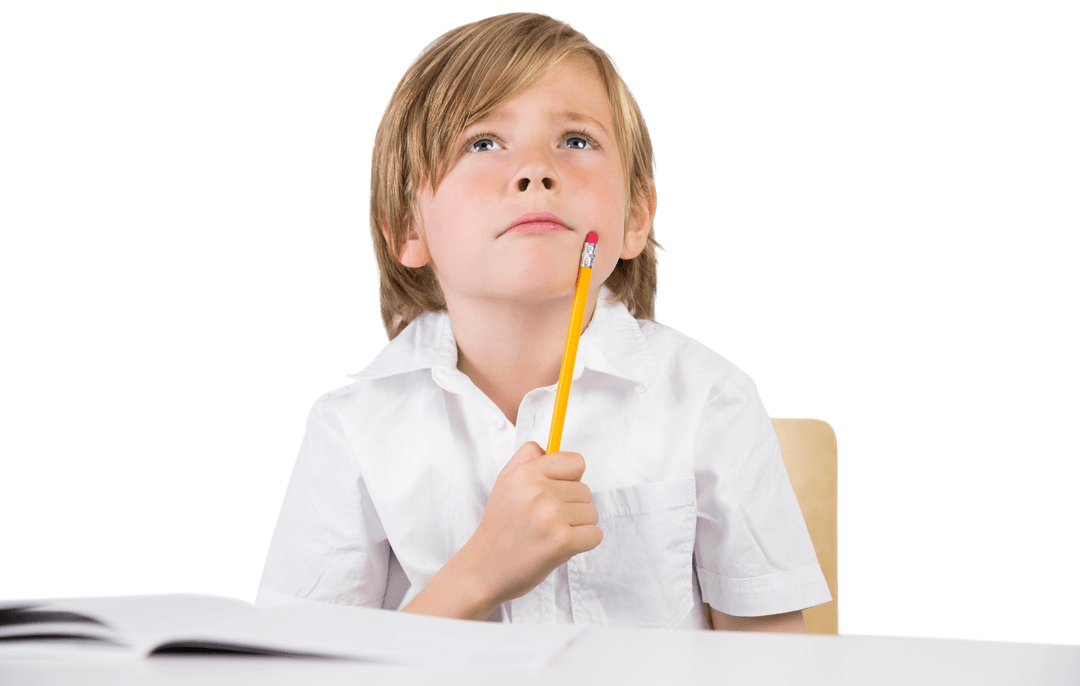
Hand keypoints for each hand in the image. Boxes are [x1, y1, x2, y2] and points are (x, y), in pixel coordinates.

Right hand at [462, 441, 601, 606]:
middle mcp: (538, 491)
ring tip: (548, 536)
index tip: (555, 494)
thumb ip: (525, 460)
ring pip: (591, 514)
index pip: (576, 462)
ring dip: (577, 527)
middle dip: (571, 508)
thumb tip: (547, 447)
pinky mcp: (561, 541)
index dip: (570, 480)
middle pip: (586, 490)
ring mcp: (551, 516)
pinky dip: (583, 544)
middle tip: (544, 523)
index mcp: (526, 474)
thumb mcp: (503, 484)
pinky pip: (595, 535)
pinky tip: (558, 548)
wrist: (483, 570)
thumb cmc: (498, 529)